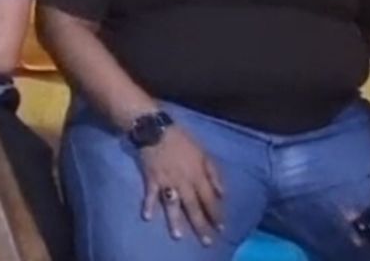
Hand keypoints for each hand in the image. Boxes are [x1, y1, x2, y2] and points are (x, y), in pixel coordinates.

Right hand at [139, 126, 225, 244]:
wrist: (156, 128)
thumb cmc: (181, 139)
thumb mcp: (203, 152)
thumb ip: (214, 173)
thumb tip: (222, 193)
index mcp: (198, 174)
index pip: (209, 198)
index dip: (216, 214)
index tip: (221, 228)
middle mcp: (184, 181)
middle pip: (193, 206)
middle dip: (200, 224)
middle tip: (206, 242)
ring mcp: (167, 180)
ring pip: (172, 204)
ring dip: (175, 220)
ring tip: (177, 236)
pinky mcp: (151, 178)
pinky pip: (150, 194)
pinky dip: (148, 205)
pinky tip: (147, 217)